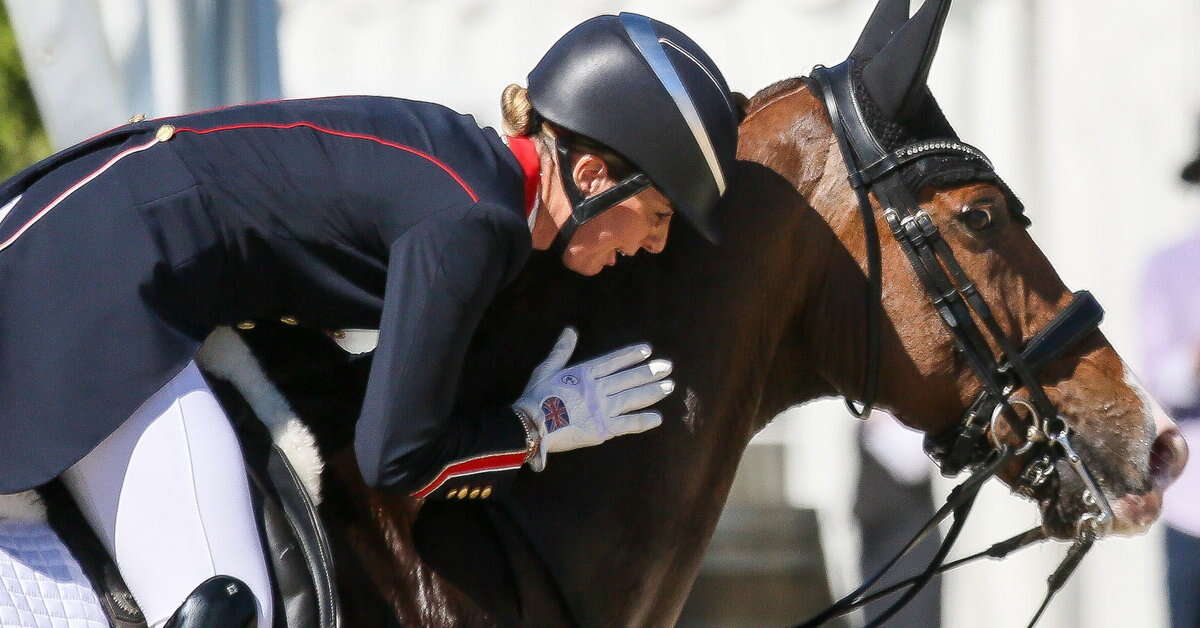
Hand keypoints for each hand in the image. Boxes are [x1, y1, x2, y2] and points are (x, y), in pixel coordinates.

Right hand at [514, 327, 672, 470]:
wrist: (530, 426)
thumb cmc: (535, 397)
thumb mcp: (546, 369)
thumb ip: (562, 350)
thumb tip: (570, 330)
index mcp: (583, 373)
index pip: (613, 361)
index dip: (631, 355)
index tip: (647, 350)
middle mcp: (596, 389)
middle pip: (628, 378)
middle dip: (649, 372)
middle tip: (668, 367)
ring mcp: (601, 409)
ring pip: (632, 398)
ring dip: (652, 392)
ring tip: (669, 386)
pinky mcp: (602, 429)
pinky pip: (627, 424)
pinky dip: (643, 421)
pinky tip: (658, 418)